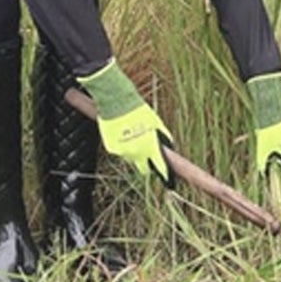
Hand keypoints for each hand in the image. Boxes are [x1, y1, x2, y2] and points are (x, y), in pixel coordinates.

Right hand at [77, 62, 172, 184]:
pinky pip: (119, 151)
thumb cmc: (138, 110)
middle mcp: (136, 152)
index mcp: (150, 146)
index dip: (165, 174)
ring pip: (130, 158)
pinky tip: (121, 132)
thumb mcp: (155, 122)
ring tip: (131, 134)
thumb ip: (162, 137)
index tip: (168, 180)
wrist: (116, 101)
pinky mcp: (111, 149)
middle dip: (146, 164)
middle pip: (143, 168)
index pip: (159, 167)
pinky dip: (121, 145)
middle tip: (146, 154)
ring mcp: (123, 152)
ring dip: (133, 151)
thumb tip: (169, 147)